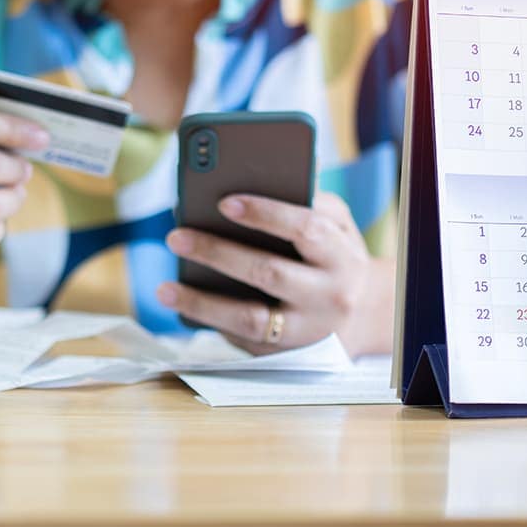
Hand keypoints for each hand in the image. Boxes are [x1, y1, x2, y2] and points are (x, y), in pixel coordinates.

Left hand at [157, 191, 377, 355]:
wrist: (362, 315)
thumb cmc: (335, 255)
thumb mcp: (338, 225)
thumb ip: (311, 199)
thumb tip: (265, 173)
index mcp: (341, 255)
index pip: (305, 229)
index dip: (266, 214)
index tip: (224, 202)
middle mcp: (328, 296)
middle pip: (269, 273)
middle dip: (219, 253)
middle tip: (176, 235)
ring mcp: (306, 330)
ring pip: (249, 318)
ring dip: (202, 303)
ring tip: (164, 288)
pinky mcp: (285, 353)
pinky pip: (241, 339)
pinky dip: (209, 321)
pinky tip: (182, 304)